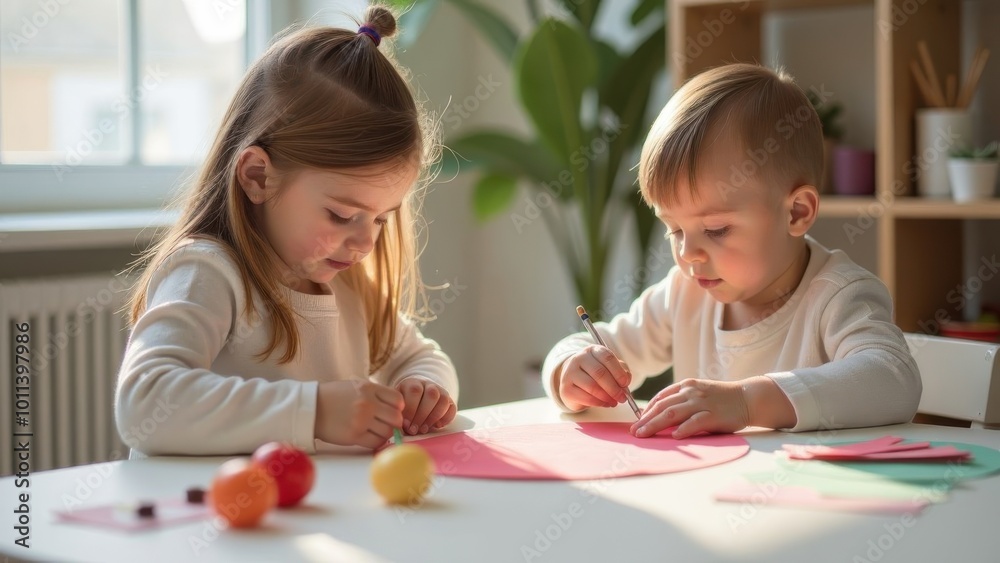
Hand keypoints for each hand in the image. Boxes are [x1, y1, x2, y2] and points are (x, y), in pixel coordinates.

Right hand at [315, 380, 403, 448]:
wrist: (310, 407)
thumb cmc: (334, 396)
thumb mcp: (356, 386)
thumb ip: (375, 394)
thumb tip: (397, 407)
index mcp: (368, 388)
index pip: (398, 399)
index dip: (398, 407)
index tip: (392, 411)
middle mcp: (367, 404)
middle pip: (396, 418)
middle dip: (395, 423)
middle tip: (387, 424)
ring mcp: (360, 421)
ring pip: (388, 432)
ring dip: (386, 434)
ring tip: (376, 431)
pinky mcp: (353, 436)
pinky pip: (375, 443)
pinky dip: (376, 442)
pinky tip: (370, 437)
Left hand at [396, 378, 456, 434]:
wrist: (417, 397)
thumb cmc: (403, 404)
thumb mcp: (397, 405)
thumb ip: (398, 414)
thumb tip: (402, 427)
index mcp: (412, 382)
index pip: (414, 391)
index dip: (411, 409)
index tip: (406, 424)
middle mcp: (428, 384)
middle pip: (431, 395)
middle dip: (422, 415)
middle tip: (414, 430)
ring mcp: (441, 391)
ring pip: (443, 400)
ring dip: (433, 417)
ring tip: (424, 429)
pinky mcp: (450, 401)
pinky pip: (452, 408)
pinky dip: (445, 419)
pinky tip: (436, 426)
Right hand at [556, 345, 631, 411]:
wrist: (574, 382)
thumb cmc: (595, 374)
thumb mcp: (610, 369)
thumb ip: (621, 372)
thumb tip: (625, 382)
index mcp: (592, 350)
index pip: (607, 357)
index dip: (618, 371)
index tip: (625, 383)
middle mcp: (579, 358)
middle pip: (599, 372)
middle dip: (614, 388)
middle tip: (622, 398)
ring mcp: (570, 373)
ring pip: (592, 386)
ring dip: (606, 397)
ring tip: (614, 402)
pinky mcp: (566, 389)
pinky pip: (585, 397)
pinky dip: (598, 403)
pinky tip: (605, 404)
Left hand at [630, 378, 749, 438]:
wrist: (747, 397)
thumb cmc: (721, 399)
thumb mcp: (698, 393)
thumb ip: (681, 401)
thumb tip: (660, 416)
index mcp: (686, 385)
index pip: (661, 397)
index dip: (647, 409)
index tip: (637, 420)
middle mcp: (691, 392)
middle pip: (662, 406)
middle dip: (645, 419)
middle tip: (634, 431)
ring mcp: (702, 403)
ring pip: (673, 414)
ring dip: (655, 425)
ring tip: (643, 434)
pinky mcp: (713, 415)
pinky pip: (695, 422)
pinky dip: (683, 429)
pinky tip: (674, 436)